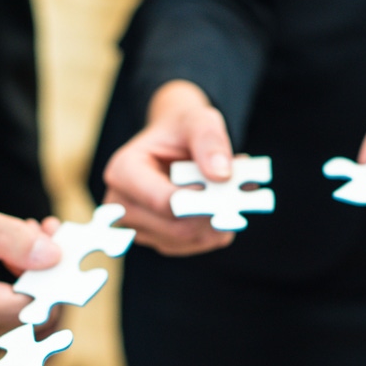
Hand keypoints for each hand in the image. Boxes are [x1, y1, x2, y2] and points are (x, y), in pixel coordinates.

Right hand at [0, 191, 61, 356]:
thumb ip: (7, 237)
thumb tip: (53, 257)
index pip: (17, 307)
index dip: (46, 280)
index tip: (57, 244)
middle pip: (23, 320)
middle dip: (43, 279)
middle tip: (43, 234)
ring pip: (19, 325)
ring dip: (34, 288)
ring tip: (23, 245)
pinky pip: (5, 327)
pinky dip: (19, 298)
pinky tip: (16, 266)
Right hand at [102, 80, 236, 255]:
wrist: (174, 141)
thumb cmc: (183, 129)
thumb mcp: (199, 120)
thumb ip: (210, 141)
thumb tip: (222, 175)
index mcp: (123, 171)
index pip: (162, 202)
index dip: (199, 202)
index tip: (226, 189)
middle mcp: (123, 205)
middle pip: (176, 228)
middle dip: (213, 214)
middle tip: (243, 194)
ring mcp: (138, 227)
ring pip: (188, 241)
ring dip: (218, 221)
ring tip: (232, 193)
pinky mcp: (158, 239)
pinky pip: (194, 245)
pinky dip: (215, 229)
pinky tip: (222, 207)